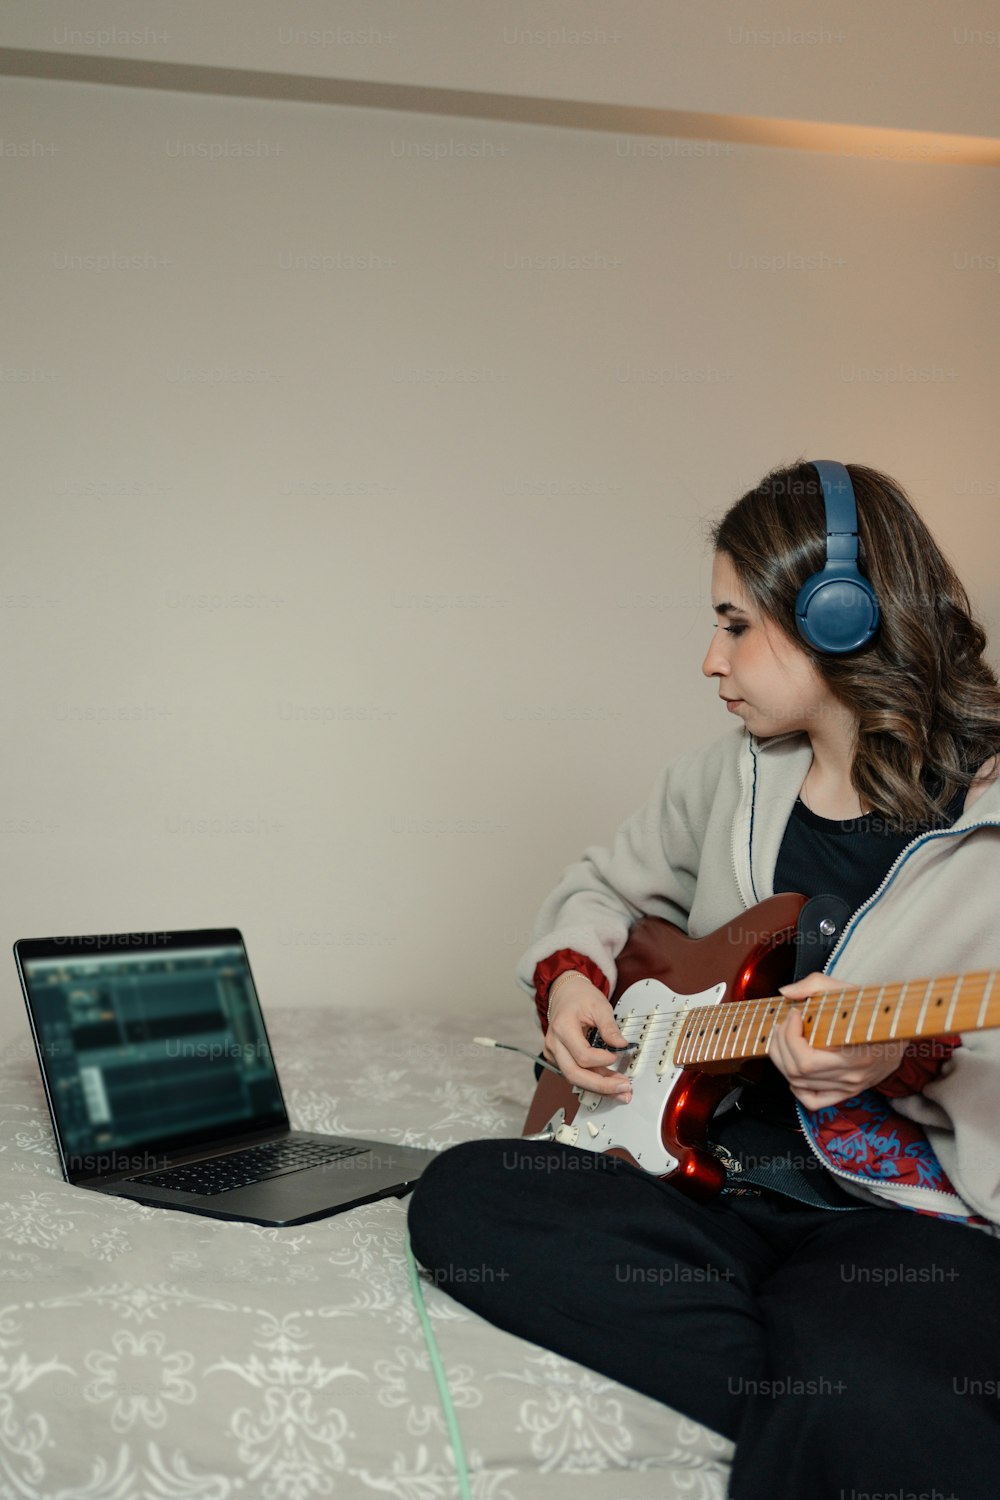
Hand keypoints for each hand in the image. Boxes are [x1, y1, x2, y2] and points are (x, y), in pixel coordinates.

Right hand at [544, 972, 632, 1099]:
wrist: (566, 993)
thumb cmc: (580, 997)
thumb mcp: (599, 1005)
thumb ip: (610, 1027)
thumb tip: (621, 1046)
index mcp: (562, 1027)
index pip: (582, 1055)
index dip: (603, 1060)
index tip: (617, 1055)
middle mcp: (554, 1043)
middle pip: (574, 1074)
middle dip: (601, 1085)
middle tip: (623, 1088)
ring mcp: (554, 1053)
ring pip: (574, 1079)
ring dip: (599, 1087)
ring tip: (620, 1089)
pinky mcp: (558, 1059)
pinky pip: (575, 1074)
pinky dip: (593, 1080)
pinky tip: (609, 1082)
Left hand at [769, 971, 906, 1109]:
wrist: (900, 1030)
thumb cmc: (873, 1009)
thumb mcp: (847, 989)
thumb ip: (814, 985)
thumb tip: (786, 993)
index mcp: (855, 1054)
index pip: (807, 1061)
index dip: (790, 1036)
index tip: (794, 1014)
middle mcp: (852, 1076)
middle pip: (798, 1072)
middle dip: (781, 1044)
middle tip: (784, 1024)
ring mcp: (850, 1087)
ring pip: (799, 1084)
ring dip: (782, 1060)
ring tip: (785, 1038)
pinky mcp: (848, 1092)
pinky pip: (813, 1101)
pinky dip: (796, 1086)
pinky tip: (794, 1067)